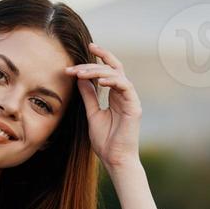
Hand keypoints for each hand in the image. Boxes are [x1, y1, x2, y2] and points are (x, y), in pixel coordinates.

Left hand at [65, 42, 141, 169]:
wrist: (115, 159)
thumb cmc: (106, 141)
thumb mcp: (92, 113)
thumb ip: (89, 96)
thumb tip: (80, 79)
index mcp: (117, 96)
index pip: (109, 70)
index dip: (99, 57)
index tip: (86, 49)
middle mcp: (125, 95)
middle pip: (113, 68)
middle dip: (94, 62)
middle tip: (74, 66)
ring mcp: (131, 100)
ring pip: (117, 74)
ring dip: (98, 71)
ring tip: (81, 73)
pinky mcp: (135, 106)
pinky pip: (125, 86)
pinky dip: (112, 80)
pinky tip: (98, 80)